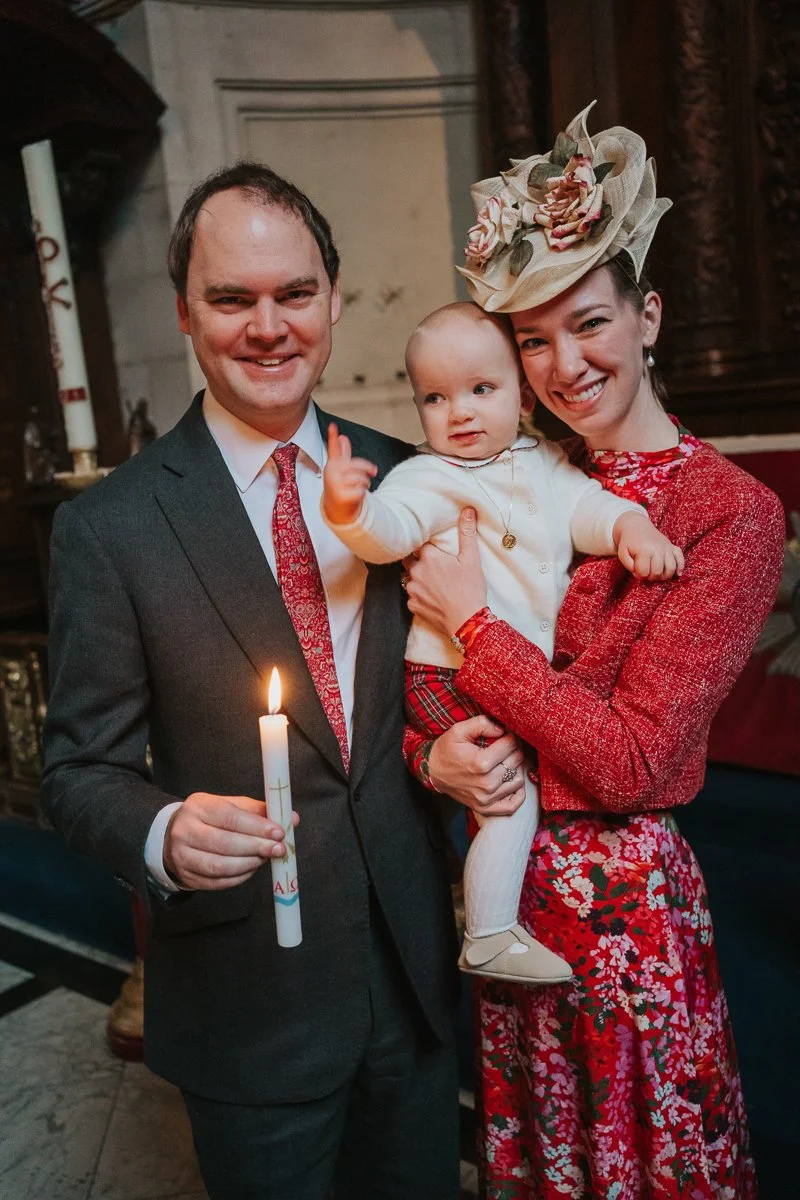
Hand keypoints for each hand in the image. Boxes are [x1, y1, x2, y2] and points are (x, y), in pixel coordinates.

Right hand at [163, 792, 299, 890]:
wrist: (172, 836)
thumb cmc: (209, 818)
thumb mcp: (229, 805)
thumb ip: (259, 811)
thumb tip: (292, 818)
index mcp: (198, 807)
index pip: (230, 817)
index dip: (257, 827)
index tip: (279, 833)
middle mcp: (186, 830)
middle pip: (225, 843)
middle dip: (257, 847)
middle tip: (278, 849)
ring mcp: (182, 856)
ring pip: (220, 866)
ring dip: (249, 864)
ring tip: (265, 858)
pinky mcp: (187, 876)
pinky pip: (218, 881)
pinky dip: (239, 877)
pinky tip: (251, 869)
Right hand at [322, 423, 377, 523]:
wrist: (336, 506)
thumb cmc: (340, 485)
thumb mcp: (341, 468)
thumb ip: (342, 453)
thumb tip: (342, 437)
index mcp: (333, 464)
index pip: (333, 449)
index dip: (333, 437)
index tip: (333, 426)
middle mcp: (332, 473)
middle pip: (357, 465)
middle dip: (368, 469)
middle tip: (372, 472)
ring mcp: (335, 484)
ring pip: (361, 479)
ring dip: (365, 483)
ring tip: (359, 486)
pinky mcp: (341, 496)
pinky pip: (361, 491)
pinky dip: (362, 493)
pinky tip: (355, 494)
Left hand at [406, 507, 487, 635]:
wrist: (467, 621)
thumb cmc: (470, 589)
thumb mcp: (471, 559)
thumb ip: (467, 533)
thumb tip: (467, 510)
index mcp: (429, 556)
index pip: (418, 543)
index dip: (425, 545)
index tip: (432, 548)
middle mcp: (415, 571)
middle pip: (409, 559)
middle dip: (418, 560)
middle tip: (434, 565)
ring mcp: (412, 589)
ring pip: (409, 578)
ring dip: (418, 577)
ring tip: (434, 582)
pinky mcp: (412, 605)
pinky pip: (412, 596)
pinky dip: (419, 595)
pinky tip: (432, 597)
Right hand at [428, 716, 525, 814]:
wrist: (433, 772)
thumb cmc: (446, 750)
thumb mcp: (458, 730)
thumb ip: (481, 724)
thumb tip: (502, 728)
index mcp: (481, 763)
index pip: (511, 745)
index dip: (511, 736)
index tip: (505, 734)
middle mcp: (486, 783)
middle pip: (516, 761)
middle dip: (514, 749)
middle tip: (506, 745)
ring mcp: (487, 798)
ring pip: (518, 780)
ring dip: (517, 768)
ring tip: (507, 760)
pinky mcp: (485, 808)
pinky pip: (512, 805)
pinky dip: (517, 794)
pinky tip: (511, 781)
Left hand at [613, 512, 684, 580]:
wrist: (637, 526)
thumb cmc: (629, 542)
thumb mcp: (622, 553)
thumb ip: (629, 566)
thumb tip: (641, 574)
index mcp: (644, 550)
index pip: (644, 572)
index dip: (639, 575)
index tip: (636, 570)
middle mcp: (657, 548)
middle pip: (658, 572)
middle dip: (651, 577)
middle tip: (646, 573)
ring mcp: (666, 547)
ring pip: (671, 568)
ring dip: (664, 576)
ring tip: (657, 574)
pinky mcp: (672, 547)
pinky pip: (681, 558)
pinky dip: (680, 567)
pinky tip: (677, 574)